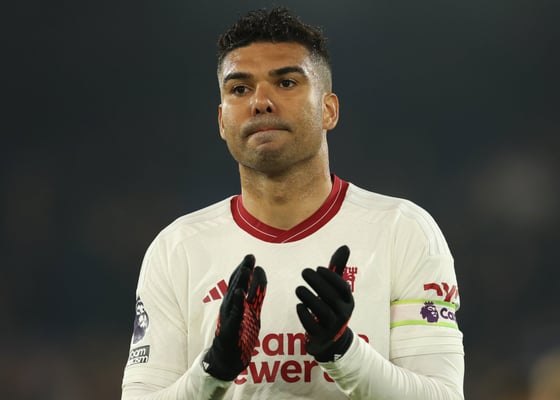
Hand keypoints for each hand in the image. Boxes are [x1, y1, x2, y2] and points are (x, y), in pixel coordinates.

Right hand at [203, 255, 266, 379]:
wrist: (226, 358)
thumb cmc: (239, 332)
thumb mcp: (251, 310)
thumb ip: (256, 293)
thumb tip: (261, 273)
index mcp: (234, 301)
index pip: (239, 281)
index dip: (245, 269)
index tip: (252, 257)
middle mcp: (229, 306)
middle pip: (236, 284)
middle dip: (243, 270)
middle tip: (250, 257)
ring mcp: (228, 316)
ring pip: (234, 296)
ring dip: (240, 282)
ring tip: (246, 269)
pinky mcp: (230, 328)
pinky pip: (234, 314)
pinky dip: (237, 302)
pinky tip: (241, 293)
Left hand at [296, 245, 353, 361]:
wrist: (331, 340)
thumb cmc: (332, 307)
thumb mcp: (336, 290)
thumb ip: (337, 269)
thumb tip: (345, 246)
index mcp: (348, 301)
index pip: (342, 287)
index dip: (331, 277)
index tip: (317, 268)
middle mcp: (343, 314)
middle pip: (331, 298)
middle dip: (317, 283)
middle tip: (304, 272)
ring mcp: (332, 327)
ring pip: (322, 312)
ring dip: (310, 298)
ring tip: (298, 288)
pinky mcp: (321, 338)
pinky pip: (313, 326)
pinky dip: (305, 315)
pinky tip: (299, 305)